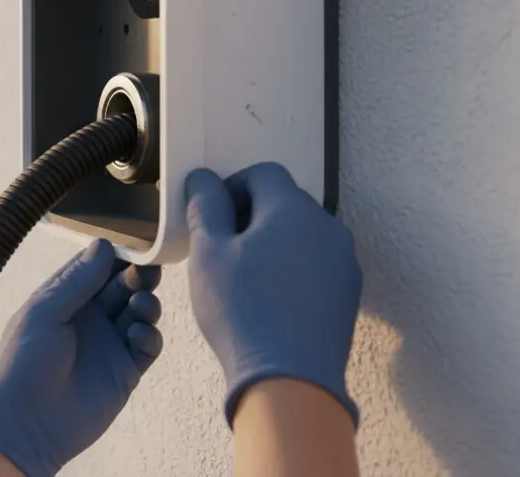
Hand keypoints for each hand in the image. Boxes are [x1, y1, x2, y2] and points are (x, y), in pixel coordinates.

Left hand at [0, 239, 162, 476]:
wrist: (27, 424)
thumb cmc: (24, 362)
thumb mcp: (45, 312)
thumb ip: (77, 281)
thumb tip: (105, 244)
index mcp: (64, 299)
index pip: (96, 267)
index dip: (116, 255)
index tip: (136, 244)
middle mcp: (88, 317)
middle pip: (123, 285)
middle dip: (138, 275)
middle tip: (149, 270)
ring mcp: (108, 343)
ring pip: (140, 311)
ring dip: (146, 303)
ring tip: (140, 304)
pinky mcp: (125, 370)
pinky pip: (148, 345)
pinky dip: (148, 335)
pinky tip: (135, 335)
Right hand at [185, 163, 362, 426]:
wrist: (289, 379)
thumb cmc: (244, 312)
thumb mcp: (208, 252)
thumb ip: (205, 206)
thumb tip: (204, 179)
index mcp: (293, 209)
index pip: (262, 173)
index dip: (231, 187)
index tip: (212, 216)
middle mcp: (328, 227)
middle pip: (285, 202)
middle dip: (251, 216)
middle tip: (222, 248)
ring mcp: (344, 261)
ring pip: (302, 234)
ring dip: (273, 243)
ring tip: (244, 277)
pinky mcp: (348, 292)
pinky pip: (317, 264)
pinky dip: (292, 269)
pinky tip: (269, 299)